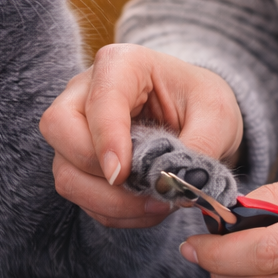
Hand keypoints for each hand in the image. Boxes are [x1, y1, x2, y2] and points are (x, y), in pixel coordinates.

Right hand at [40, 44, 242, 228]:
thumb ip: (201, 146)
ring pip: (64, 170)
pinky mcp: (76, 159)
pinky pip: (80, 194)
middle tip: (144, 191)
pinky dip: (112, 212)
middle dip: (96, 172)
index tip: (125, 175)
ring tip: (156, 205)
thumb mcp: (218, 115)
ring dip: (108, 202)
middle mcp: (86, 91)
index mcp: (121, 64)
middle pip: (58, 128)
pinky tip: (146, 206)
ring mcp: (75, 126)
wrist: (195, 114)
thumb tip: (176, 184)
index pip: (98, 101)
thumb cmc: (201, 102)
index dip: (107, 139)